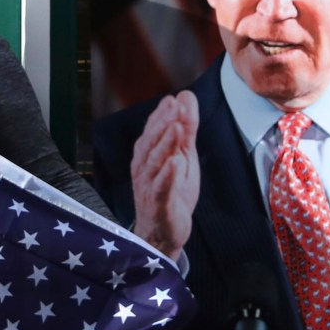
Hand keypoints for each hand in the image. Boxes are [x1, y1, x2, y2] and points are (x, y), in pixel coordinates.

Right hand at [129, 91, 200, 260]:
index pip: (153, 131)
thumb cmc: (171, 191)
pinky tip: (174, 163)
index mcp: (147, 154)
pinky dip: (167, 175)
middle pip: (151, 143)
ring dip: (165, 144)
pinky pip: (161, 188)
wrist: (162, 233)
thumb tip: (185, 96)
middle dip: (162, 123)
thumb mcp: (183, 156)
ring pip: (155, 162)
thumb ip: (186, 128)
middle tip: (174, 106)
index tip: (173, 99)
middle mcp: (143, 168)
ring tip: (177, 128)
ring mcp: (149, 186)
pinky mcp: (158, 204)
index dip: (162, 115)